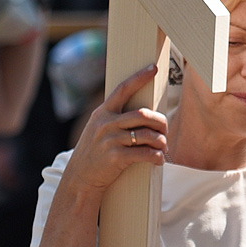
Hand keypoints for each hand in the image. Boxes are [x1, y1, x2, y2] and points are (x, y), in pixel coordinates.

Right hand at [59, 65, 167, 195]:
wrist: (80, 178)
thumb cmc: (96, 152)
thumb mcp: (98, 129)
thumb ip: (115, 118)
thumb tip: (145, 113)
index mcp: (102, 113)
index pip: (123, 89)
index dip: (139, 77)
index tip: (154, 68)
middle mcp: (105, 124)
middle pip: (143, 114)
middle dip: (160, 122)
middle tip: (165, 130)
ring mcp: (110, 140)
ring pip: (147, 135)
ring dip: (161, 141)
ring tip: (163, 147)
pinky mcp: (116, 157)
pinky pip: (145, 154)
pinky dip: (157, 157)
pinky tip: (159, 160)